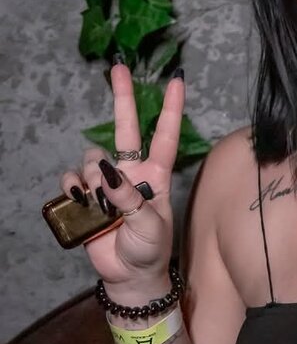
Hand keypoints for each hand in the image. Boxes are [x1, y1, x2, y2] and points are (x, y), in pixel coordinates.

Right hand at [59, 64, 184, 286]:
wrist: (130, 276)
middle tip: (118, 67)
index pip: (165, 136)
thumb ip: (130, 199)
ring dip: (95, 176)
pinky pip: (73, 180)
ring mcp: (108, 183)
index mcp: (156, 176)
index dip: (170, 109)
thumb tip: (108, 175)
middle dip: (123, 98)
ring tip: (104, 206)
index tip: (176, 80)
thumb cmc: (150, 249)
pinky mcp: (86, 197)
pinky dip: (75, 187)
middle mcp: (131, 173)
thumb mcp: (150, 225)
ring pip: (93, 158)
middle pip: (126, 129)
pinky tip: (82, 202)